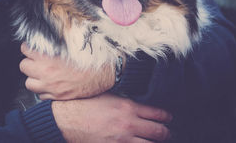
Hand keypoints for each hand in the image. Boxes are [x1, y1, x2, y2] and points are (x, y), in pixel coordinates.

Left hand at [20, 44, 114, 99]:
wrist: (106, 73)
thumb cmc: (92, 56)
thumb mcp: (74, 42)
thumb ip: (58, 38)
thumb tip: (50, 31)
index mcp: (49, 56)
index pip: (25, 49)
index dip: (29, 47)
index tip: (32, 47)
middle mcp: (46, 72)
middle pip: (24, 66)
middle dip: (29, 62)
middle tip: (37, 60)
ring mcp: (51, 86)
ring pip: (29, 83)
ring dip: (34, 77)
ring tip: (42, 73)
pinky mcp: (57, 96)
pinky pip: (40, 95)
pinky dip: (43, 90)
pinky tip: (50, 84)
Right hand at [52, 93, 171, 142]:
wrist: (66, 118)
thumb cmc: (86, 104)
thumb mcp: (109, 96)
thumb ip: (126, 101)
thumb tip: (139, 105)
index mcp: (128, 107)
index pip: (158, 114)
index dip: (167, 117)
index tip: (168, 118)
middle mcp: (129, 124)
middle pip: (159, 132)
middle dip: (166, 133)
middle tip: (167, 133)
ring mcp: (122, 140)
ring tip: (155, 141)